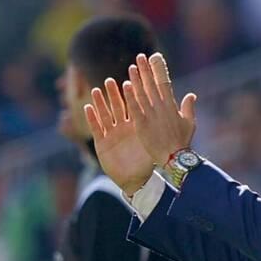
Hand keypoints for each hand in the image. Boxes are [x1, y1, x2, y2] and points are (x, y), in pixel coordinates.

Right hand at [83, 75, 155, 193]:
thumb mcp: (155, 141)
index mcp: (135, 125)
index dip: (129, 94)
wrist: (136, 180)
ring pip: (104, 115)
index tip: (128, 80)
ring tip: (96, 90)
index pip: (132, 106)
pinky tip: (88, 108)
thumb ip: (161, 126)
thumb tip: (173, 118)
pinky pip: (96, 129)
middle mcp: (122, 128)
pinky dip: (92, 119)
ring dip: (100, 103)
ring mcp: (111, 135)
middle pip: (116, 107)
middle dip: (113, 94)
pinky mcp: (102, 144)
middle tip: (109, 81)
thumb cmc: (146, 162)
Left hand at [121, 53, 197, 166]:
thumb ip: (189, 108)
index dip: (159, 69)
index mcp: (172, 105)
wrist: (175, 158)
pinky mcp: (142, 124)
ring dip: (137, 79)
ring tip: (132, 66)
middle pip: (152, 84)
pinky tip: (125, 85)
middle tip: (141, 56)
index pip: (165, 82)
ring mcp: (151, 115)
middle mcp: (161, 107)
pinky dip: (130, 96)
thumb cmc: (182, 142)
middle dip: (146, 69)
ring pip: (142, 93)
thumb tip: (191, 95)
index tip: (155, 57)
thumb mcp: (189, 123)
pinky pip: (134, 107)